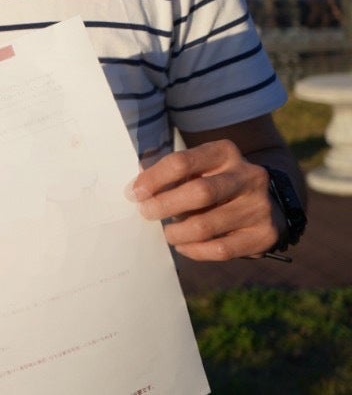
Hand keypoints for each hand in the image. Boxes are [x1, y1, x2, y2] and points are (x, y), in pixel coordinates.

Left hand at [128, 139, 277, 260]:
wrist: (267, 201)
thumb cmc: (216, 181)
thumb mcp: (198, 168)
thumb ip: (170, 173)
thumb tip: (137, 188)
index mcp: (225, 152)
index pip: (183, 162)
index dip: (155, 178)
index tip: (135, 192)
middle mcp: (248, 176)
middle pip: (199, 192)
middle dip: (165, 205)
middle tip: (146, 213)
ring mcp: (260, 206)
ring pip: (207, 225)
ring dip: (178, 232)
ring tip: (168, 232)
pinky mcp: (264, 235)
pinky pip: (221, 249)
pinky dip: (195, 250)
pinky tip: (184, 246)